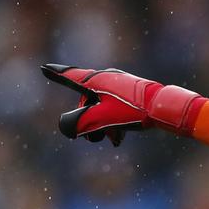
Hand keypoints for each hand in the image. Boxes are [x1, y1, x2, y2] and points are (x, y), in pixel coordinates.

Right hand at [40, 64, 206, 145]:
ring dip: (103, 125)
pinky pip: (114, 108)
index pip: (70, 77)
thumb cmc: (133, 111)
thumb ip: (80, 123)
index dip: (56, 75)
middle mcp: (106, 78)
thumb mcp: (102, 120)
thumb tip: (67, 128)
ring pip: (102, 106)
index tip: (44, 68)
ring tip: (112, 140)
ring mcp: (120, 84)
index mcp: (96, 80)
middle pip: (87, 99)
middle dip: (89, 120)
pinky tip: (119, 139)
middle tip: (93, 137)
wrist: (164, 108)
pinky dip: (113, 122)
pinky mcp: (131, 93)